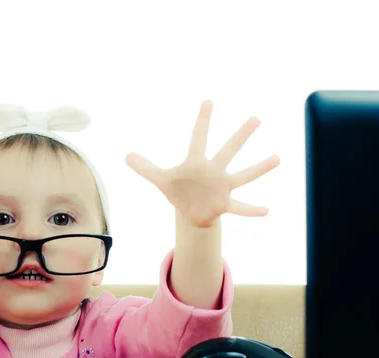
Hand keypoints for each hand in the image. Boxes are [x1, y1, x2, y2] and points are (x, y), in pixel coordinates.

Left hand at [125, 100, 279, 227]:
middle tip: (256, 118)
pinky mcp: (225, 204)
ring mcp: (222, 187)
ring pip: (243, 175)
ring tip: (277, 158)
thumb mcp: (159, 180)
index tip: (208, 101)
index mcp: (196, 163)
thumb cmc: (178, 191)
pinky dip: (252, 210)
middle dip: (240, 136)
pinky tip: (267, 210)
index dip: (201, 121)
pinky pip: (241, 207)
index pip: (198, 138)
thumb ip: (145, 167)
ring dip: (259, 168)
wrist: (191, 211)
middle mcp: (214, 171)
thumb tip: (125, 155)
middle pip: (227, 150)